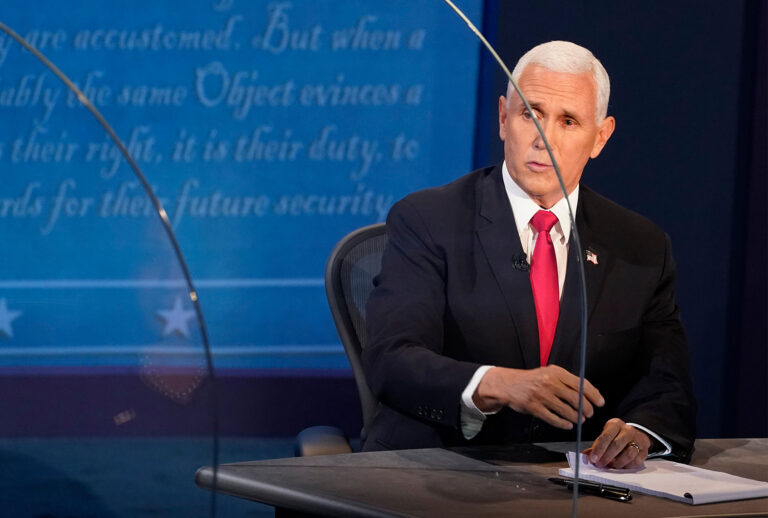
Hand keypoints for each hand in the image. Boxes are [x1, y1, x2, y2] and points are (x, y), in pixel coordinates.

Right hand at [473, 365, 603, 429]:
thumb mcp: (549, 373)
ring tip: (579, 420)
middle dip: (586, 408)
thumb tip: (588, 393)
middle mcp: (549, 382)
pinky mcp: (533, 407)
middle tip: (590, 413)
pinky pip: (553, 418)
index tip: (600, 402)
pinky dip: (563, 423)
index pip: (580, 383)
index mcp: (556, 372)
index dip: (593, 394)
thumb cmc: (533, 380)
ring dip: (576, 417)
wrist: (509, 384)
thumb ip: (566, 381)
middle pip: (575, 398)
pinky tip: (568, 425)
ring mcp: (541, 395)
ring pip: (566, 410)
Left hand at [583, 418, 650, 468]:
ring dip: (617, 463)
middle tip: (600, 464)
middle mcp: (628, 430)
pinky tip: (621, 467)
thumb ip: (596, 446)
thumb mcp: (606, 436)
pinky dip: (627, 466)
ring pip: (628, 454)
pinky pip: (636, 461)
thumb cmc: (617, 436)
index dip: (598, 449)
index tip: (593, 458)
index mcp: (616, 424)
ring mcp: (638, 440)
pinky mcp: (644, 450)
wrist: (635, 435)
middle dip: (606, 457)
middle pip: (617, 445)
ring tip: (610, 466)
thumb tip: (586, 455)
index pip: (606, 436)